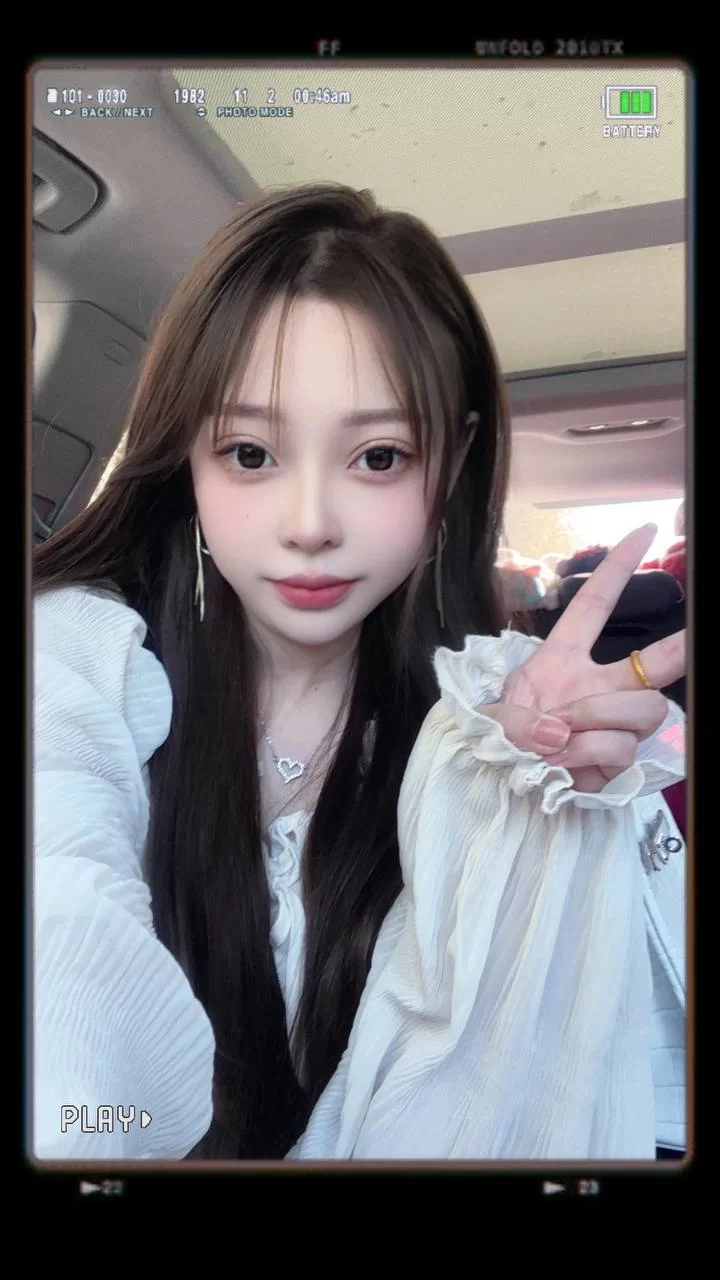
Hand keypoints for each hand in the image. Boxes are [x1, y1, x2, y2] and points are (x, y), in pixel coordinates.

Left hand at [482, 525, 685, 791]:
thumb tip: (560, 730)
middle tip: (692, 640)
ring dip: (600, 718)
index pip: (594, 605)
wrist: (500, 784)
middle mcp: (598, 685)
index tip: (643, 531)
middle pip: (653, 662)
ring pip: (643, 708)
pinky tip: (565, 763)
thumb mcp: (492, 720)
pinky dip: (588, 754)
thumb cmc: (499, 739)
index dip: (617, 568)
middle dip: (680, 647)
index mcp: (563, 658)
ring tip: (560, 738)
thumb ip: (518, 720)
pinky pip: (622, 746)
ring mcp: (612, 722)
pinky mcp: (619, 758)